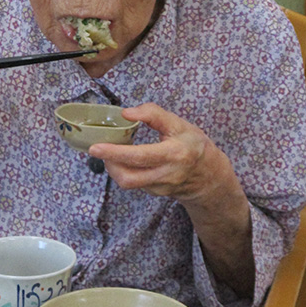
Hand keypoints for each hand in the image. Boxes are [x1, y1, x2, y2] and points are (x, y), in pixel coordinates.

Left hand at [88, 103, 226, 205]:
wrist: (209, 175)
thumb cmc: (193, 145)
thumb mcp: (179, 124)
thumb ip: (153, 114)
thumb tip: (126, 113)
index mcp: (174, 154)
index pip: (140, 156)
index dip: (115, 153)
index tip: (96, 147)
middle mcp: (166, 174)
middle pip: (128, 178)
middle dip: (108, 163)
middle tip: (97, 149)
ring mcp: (160, 187)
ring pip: (128, 182)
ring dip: (114, 167)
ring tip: (111, 152)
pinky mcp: (155, 193)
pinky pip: (133, 183)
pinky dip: (123, 171)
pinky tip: (124, 160)